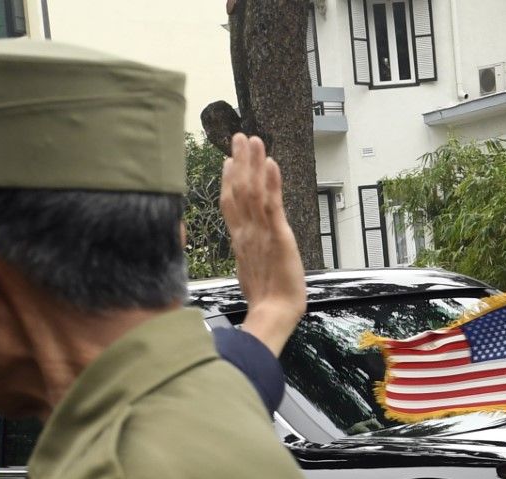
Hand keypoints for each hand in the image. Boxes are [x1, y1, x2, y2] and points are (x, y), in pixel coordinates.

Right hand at [221, 133, 306, 357]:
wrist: (272, 314)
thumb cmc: (266, 303)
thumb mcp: (252, 275)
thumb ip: (249, 260)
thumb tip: (248, 258)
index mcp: (241, 242)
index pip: (231, 205)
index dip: (229, 181)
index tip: (228, 161)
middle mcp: (246, 233)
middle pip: (238, 190)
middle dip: (239, 161)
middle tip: (239, 137)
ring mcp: (260, 233)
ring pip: (253, 190)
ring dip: (253, 163)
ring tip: (253, 140)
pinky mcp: (277, 236)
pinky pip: (272, 204)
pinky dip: (271, 182)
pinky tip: (271, 163)